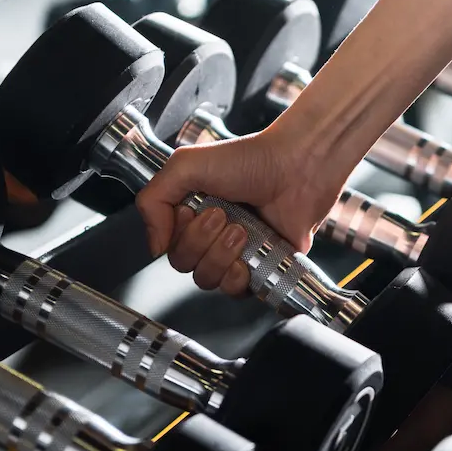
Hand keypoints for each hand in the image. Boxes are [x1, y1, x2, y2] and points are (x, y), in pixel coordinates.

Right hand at [135, 125, 346, 296]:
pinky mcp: (260, 267)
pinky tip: (247, 258)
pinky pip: (236, 291)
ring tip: (241, 230)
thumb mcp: (185, 165)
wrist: (298, 167)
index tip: (194, 209)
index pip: (168, 244)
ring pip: (207, 280)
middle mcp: (211, 234)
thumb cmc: (250, 159)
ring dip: (220, 256)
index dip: (179, 233)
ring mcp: (236, 252)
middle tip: (222, 215)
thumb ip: (153, 201)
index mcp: (192, 211)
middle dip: (200, 242)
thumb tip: (155, 247)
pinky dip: (237, 279)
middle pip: (184, 264)